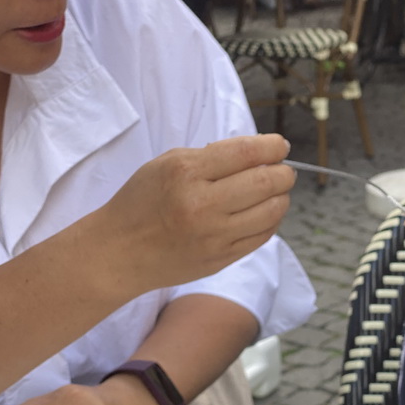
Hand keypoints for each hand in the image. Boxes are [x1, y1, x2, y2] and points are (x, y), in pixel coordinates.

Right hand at [97, 133, 295, 294]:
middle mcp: (203, 204)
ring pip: (271, 212)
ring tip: (276, 191)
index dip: (272, 146)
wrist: (121, 251)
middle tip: (284, 170)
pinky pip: (262, 236)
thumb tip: (258, 154)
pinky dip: (271, 221)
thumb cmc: (142, 201)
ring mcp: (215, 235)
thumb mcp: (166, 164)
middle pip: (266, 182)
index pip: (245, 152)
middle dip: (284, 173)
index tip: (280, 146)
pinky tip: (264, 212)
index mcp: (186, 173)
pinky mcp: (222, 258)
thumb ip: (211, 157)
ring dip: (282, 197)